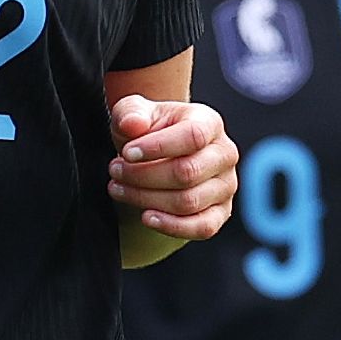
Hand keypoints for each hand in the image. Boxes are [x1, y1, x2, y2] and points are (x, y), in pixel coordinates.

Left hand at [108, 95, 235, 239]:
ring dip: (147, 199)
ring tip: (120, 189)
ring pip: (188, 202)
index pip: (193, 136)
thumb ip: (130, 112)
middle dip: (144, 175)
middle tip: (115, 171)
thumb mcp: (134, 113)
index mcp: (210, 123)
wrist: (156, 157)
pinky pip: (202, 227)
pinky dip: (171, 226)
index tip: (126, 152)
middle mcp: (224, 154)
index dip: (158, 147)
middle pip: (188, 172)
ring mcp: (225, 186)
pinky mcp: (220, 213)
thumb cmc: (148, 133)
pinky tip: (146, 217)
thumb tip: (133, 124)